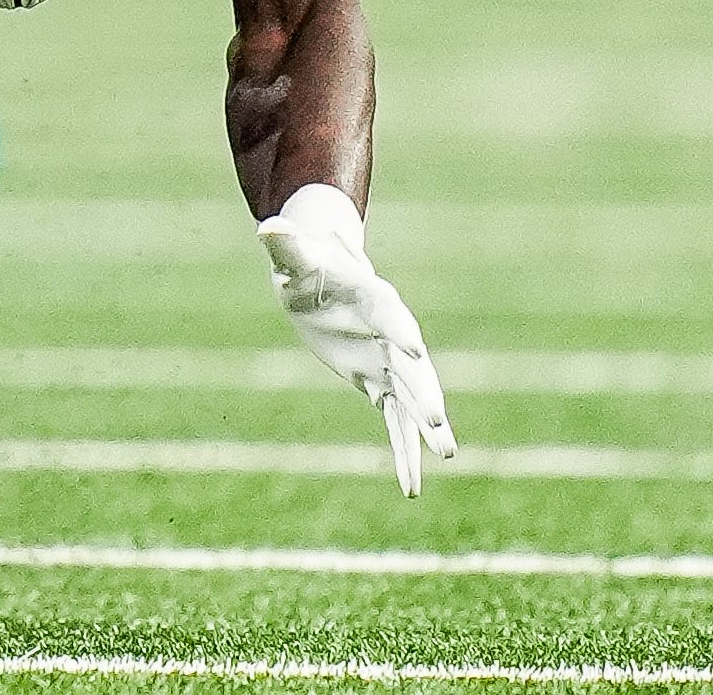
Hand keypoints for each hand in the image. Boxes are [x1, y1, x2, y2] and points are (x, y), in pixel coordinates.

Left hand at [258, 183, 455, 495]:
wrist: (318, 279)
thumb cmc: (306, 263)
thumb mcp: (291, 255)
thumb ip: (284, 243)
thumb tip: (267, 227)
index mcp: (375, 298)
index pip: (391, 315)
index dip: (399, 329)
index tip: (412, 348)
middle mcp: (391, 334)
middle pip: (414, 367)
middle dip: (424, 393)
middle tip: (437, 422)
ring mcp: (388, 362)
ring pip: (412, 399)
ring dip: (425, 427)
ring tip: (445, 455)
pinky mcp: (378, 382)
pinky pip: (395, 421)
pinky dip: (403, 449)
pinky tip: (410, 484)